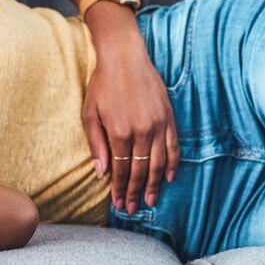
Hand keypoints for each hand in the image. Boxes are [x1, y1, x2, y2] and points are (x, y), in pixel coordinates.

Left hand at [82, 36, 179, 213]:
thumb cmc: (103, 84)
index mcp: (119, 132)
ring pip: (159, 162)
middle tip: (133, 208)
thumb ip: (96, 144)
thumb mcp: (90, 113)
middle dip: (136, 192)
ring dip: (155, 184)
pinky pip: (174, 146)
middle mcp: (141, 131)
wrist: (124, 56)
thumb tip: (101, 173)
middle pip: (141, 170)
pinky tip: (169, 177)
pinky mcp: (168, 116)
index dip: (121, 189)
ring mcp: (158, 124)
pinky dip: (172, 164)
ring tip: (151, 201)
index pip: (122, 170)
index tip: (120, 204)